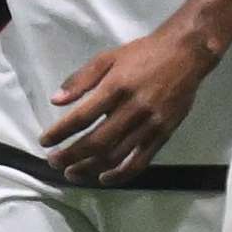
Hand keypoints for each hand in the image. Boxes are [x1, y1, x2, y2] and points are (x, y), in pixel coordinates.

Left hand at [39, 29, 216, 182]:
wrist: (186, 53)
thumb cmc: (143, 54)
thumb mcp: (108, 57)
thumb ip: (81, 79)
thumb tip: (56, 101)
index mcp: (117, 87)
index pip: (82, 117)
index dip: (60, 133)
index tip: (44, 141)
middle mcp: (133, 108)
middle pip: (97, 142)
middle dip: (71, 156)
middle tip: (54, 162)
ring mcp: (150, 124)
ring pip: (116, 155)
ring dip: (90, 168)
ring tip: (71, 173)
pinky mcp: (164, 134)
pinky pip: (140, 161)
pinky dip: (120, 174)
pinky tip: (104, 178)